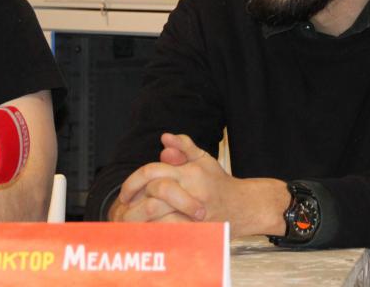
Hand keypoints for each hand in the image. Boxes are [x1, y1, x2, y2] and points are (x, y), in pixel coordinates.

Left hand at [116, 134, 287, 236]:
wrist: (244, 206)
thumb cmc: (219, 182)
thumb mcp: (203, 159)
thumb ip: (183, 146)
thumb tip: (164, 137)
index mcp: (190, 171)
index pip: (153, 171)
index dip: (133, 182)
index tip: (125, 194)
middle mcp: (192, 190)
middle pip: (155, 191)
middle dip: (135, 201)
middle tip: (125, 209)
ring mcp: (195, 211)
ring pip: (160, 214)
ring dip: (141, 219)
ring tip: (131, 222)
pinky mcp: (198, 229)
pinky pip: (170, 232)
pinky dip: (155, 232)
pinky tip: (147, 232)